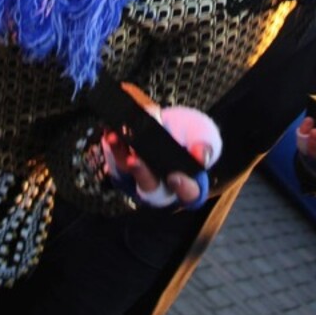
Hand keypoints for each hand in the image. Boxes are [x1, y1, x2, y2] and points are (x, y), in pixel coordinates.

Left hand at [103, 105, 221, 206]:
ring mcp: (140, 175)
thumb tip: (201, 155)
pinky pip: (112, 158)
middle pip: (151, 186)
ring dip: (119, 155)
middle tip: (133, 160)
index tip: (174, 177)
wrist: (170, 121)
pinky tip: (110, 129)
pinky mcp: (122, 164)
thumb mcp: (203, 134)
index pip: (188, 193)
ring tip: (115, 137)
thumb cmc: (190, 133)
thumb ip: (205, 144)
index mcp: (187, 182)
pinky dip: (110, 144)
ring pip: (127, 173)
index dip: (182, 187)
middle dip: (141, 173)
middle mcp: (161, 184)